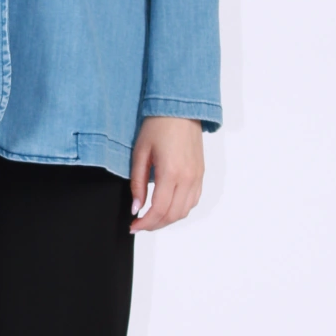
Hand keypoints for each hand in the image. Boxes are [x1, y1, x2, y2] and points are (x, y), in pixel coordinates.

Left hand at [129, 116, 203, 231]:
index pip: (159, 209)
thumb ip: (137, 183)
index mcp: (171, 172)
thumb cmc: (158, 126)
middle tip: (139, 225)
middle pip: (173, 215)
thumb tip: (136, 207)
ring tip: (151, 218)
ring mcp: (197, 177)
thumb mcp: (140, 152)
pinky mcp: (201, 174)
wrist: (181, 109)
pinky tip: (167, 207)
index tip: (133, 226)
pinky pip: (193, 200)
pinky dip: (180, 209)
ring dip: (168, 219)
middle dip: (154, 225)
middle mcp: (188, 178)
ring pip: (185, 211)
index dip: (145, 223)